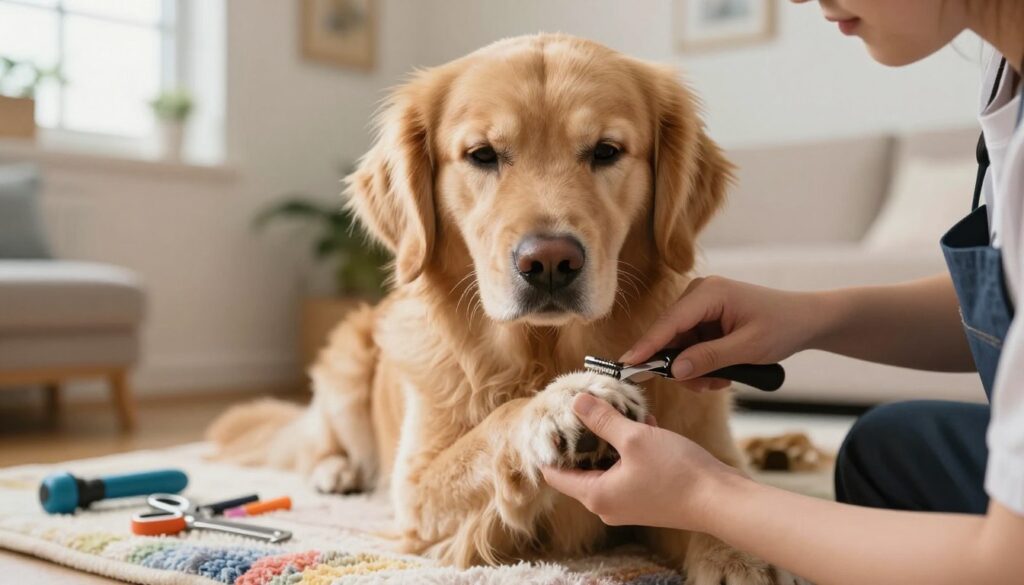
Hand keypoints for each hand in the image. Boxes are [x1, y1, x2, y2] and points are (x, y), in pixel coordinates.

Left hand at [541, 393, 742, 529]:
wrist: (721, 500)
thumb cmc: (677, 473)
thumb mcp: (634, 438)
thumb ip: (602, 419)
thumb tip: (576, 402)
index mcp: (595, 496)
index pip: (554, 475)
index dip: (549, 448)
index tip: (550, 423)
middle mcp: (607, 505)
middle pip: (580, 469)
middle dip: (582, 439)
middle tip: (582, 409)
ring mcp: (628, 504)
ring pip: (607, 466)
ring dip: (611, 440)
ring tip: (616, 411)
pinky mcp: (648, 498)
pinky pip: (628, 470)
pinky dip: (630, 449)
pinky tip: (644, 423)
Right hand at [621, 276, 821, 390]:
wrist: (805, 320)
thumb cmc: (783, 327)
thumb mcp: (748, 348)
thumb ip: (709, 358)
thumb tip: (674, 370)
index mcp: (709, 293)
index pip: (669, 322)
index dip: (647, 346)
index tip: (626, 365)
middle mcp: (699, 294)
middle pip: (670, 336)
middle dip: (682, 366)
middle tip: (708, 386)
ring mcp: (700, 306)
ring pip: (678, 346)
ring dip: (695, 369)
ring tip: (722, 380)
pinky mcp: (704, 318)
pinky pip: (689, 346)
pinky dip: (701, 364)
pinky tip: (722, 372)